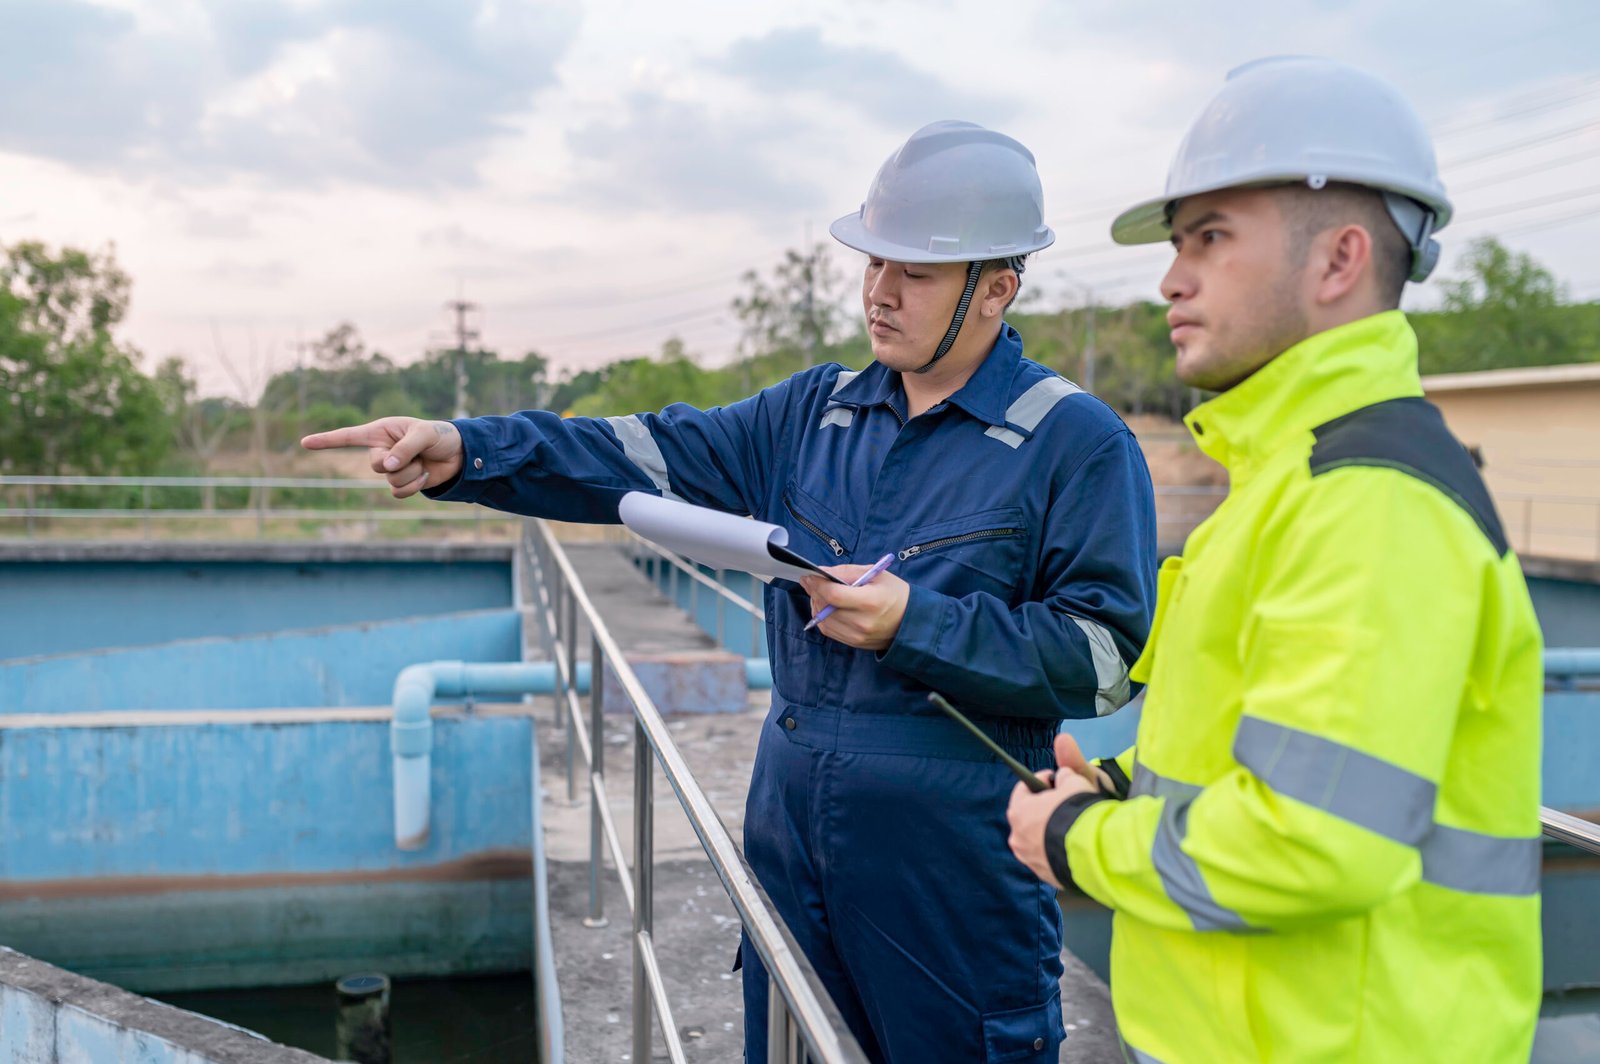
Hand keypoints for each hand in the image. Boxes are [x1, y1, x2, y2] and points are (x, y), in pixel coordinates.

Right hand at [301, 417, 464, 497]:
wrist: (458, 453)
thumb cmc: (439, 435)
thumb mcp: (424, 434)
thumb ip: (404, 448)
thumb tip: (386, 467)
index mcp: (381, 431)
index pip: (348, 436)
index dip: (326, 440)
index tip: (304, 443)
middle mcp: (381, 449)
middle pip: (376, 465)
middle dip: (397, 463)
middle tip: (415, 454)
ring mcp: (391, 468)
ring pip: (391, 480)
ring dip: (411, 473)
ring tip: (423, 462)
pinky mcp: (401, 483)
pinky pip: (398, 492)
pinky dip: (414, 486)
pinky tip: (425, 475)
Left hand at [798, 564, 909, 650]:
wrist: (911, 620)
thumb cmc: (895, 593)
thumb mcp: (876, 573)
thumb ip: (847, 571)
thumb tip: (821, 571)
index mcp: (870, 602)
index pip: (834, 595)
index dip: (817, 584)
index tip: (809, 575)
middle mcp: (862, 622)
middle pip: (825, 608)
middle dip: (814, 592)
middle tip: (810, 581)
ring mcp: (857, 636)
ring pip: (823, 620)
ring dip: (815, 604)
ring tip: (818, 592)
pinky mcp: (854, 643)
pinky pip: (828, 630)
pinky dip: (822, 617)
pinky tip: (824, 606)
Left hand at [1007, 734, 1097, 887]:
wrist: (1094, 854)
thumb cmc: (1078, 811)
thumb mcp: (1075, 780)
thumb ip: (1067, 769)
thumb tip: (1063, 772)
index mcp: (1019, 811)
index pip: (1025, 788)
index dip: (1042, 779)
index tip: (1056, 777)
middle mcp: (1018, 837)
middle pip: (1031, 814)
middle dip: (1046, 805)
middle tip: (1067, 799)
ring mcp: (1031, 860)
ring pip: (1040, 837)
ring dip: (1052, 828)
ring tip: (1075, 823)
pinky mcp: (1047, 876)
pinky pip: (1052, 856)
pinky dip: (1060, 847)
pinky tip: (1078, 843)